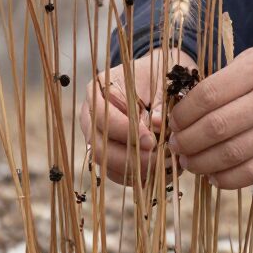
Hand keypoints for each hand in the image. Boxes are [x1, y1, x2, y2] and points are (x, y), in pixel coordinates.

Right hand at [79, 50, 194, 187]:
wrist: (158, 77)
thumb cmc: (158, 76)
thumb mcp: (160, 81)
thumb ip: (158, 102)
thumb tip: (155, 124)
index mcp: (99, 91)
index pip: (103, 117)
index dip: (126, 132)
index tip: (150, 140)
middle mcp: (92, 117)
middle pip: (99, 148)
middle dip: (129, 159)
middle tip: (156, 159)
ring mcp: (98, 138)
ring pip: (106, 165)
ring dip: (134, 171)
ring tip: (161, 166)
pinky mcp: (109, 154)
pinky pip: (116, 174)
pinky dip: (136, 177)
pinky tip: (157, 172)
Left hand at [167, 36, 252, 189]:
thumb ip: (232, 77)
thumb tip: (191, 106)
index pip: (208, 95)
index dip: (183, 113)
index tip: (173, 121)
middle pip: (216, 127)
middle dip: (187, 141)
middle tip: (175, 146)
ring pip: (232, 154)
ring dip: (202, 163)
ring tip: (190, 163)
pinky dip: (228, 179)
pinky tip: (215, 177)